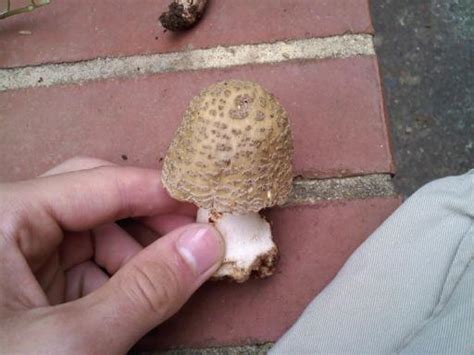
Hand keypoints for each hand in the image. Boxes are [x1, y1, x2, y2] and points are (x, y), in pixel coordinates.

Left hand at [0, 157, 223, 353]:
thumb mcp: (73, 344)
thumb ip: (146, 290)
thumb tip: (207, 244)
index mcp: (0, 217)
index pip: (99, 183)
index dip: (160, 192)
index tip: (209, 206)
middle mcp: (6, 226)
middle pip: (95, 198)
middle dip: (149, 221)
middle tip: (195, 242)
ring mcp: (16, 256)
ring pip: (94, 233)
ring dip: (138, 253)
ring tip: (174, 278)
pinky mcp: (28, 287)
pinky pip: (85, 265)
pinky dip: (120, 278)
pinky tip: (142, 297)